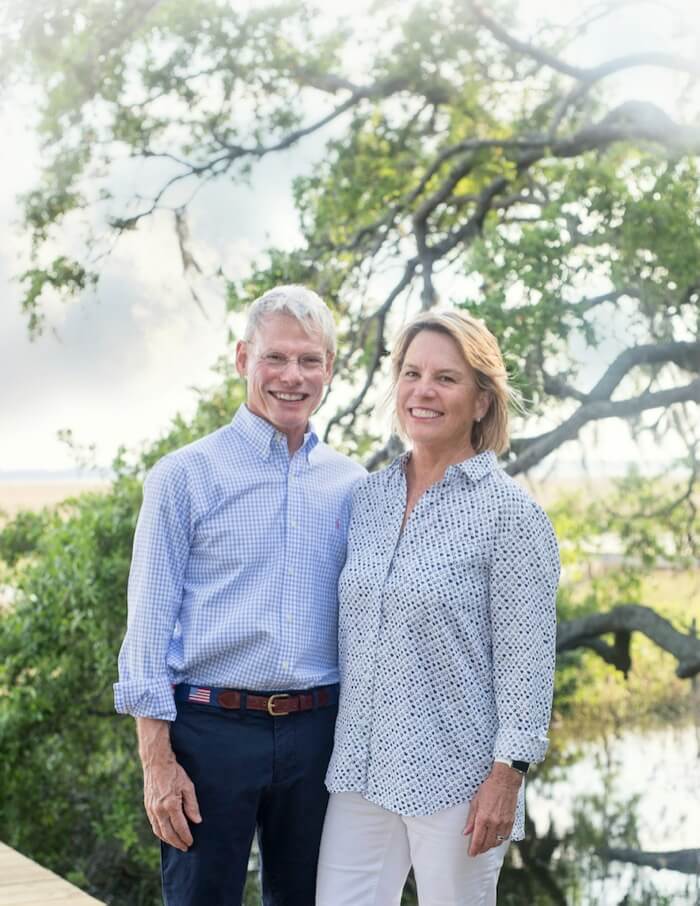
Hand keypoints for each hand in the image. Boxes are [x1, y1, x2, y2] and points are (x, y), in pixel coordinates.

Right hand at [137, 717, 201, 850]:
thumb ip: (192, 805)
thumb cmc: (175, 773)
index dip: (186, 836)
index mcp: (171, 804)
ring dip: (168, 840)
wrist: (156, 763)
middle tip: (185, 848)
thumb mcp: (188, 786)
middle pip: (169, 833)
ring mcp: (152, 809)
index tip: (191, 843)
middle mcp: (159, 810)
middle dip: (177, 842)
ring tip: (177, 843)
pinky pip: (153, 825)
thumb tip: (197, 821)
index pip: (180, 827)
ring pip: (159, 831)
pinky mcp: (147, 807)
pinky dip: (160, 832)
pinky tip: (166, 834)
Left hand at [463, 762, 521, 855]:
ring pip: (497, 842)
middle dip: (481, 849)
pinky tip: (495, 839)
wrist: (505, 781)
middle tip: (476, 851)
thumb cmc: (489, 788)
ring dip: (490, 846)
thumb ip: (471, 819)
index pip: (478, 839)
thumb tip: (466, 832)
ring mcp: (504, 823)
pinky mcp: (511, 822)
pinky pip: (505, 837)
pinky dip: (499, 840)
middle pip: (487, 843)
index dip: (474, 849)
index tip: (471, 854)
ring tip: (485, 846)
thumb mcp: (475, 801)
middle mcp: (494, 823)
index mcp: (483, 817)